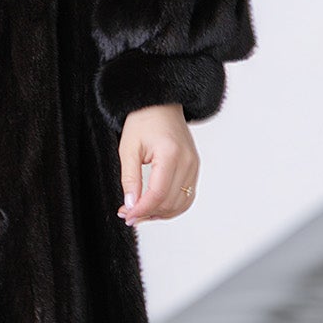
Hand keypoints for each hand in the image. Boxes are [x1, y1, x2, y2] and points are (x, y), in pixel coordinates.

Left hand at [116, 104, 199, 224]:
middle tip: (128, 215)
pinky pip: (187, 196)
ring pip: (180, 204)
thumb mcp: (128, 148)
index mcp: (171, 154)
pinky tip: (155, 208)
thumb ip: (130, 179)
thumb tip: (131, 205)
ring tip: (140, 213)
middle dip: (148, 213)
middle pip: (170, 202)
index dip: (142, 210)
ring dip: (159, 213)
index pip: (158, 194)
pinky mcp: (194, 168)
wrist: (160, 105)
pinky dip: (171, 207)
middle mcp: (187, 162)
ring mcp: (194, 166)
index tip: (128, 216)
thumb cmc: (143, 121)